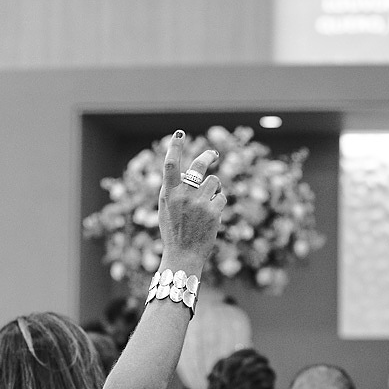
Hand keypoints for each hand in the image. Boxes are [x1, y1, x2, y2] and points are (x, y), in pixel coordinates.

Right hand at [159, 131, 224, 274]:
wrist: (184, 255)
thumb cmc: (173, 232)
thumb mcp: (166, 209)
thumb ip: (173, 189)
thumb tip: (184, 172)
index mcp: (168, 193)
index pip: (170, 164)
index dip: (175, 146)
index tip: (180, 133)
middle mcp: (183, 195)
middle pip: (198, 166)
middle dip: (208, 156)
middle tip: (214, 154)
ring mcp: (199, 203)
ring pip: (215, 182)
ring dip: (214, 189)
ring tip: (207, 204)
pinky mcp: (213, 211)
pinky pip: (222, 197)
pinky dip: (219, 204)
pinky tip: (212, 217)